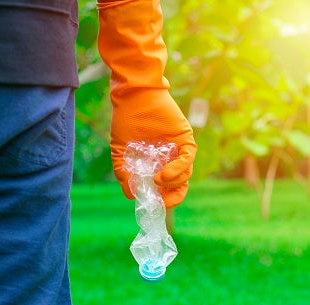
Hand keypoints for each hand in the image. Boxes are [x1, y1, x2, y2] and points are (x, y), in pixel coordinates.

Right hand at [97, 0, 196, 206]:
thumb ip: (124, 174)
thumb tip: (131, 195)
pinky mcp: (185, 138)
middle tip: (162, 200)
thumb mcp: (121, 152)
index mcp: (158, 162)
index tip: (156, 204)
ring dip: (174, 181)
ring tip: (158, 180)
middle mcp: (171, 157)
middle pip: (181, 183)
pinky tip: (165, 174)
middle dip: (173, 196)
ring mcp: (179, 148)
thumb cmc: (127, 120)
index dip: (165, 198)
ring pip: (186, 173)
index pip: (168, 186)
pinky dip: (179, 169)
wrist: (133, 96)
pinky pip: (188, 158)